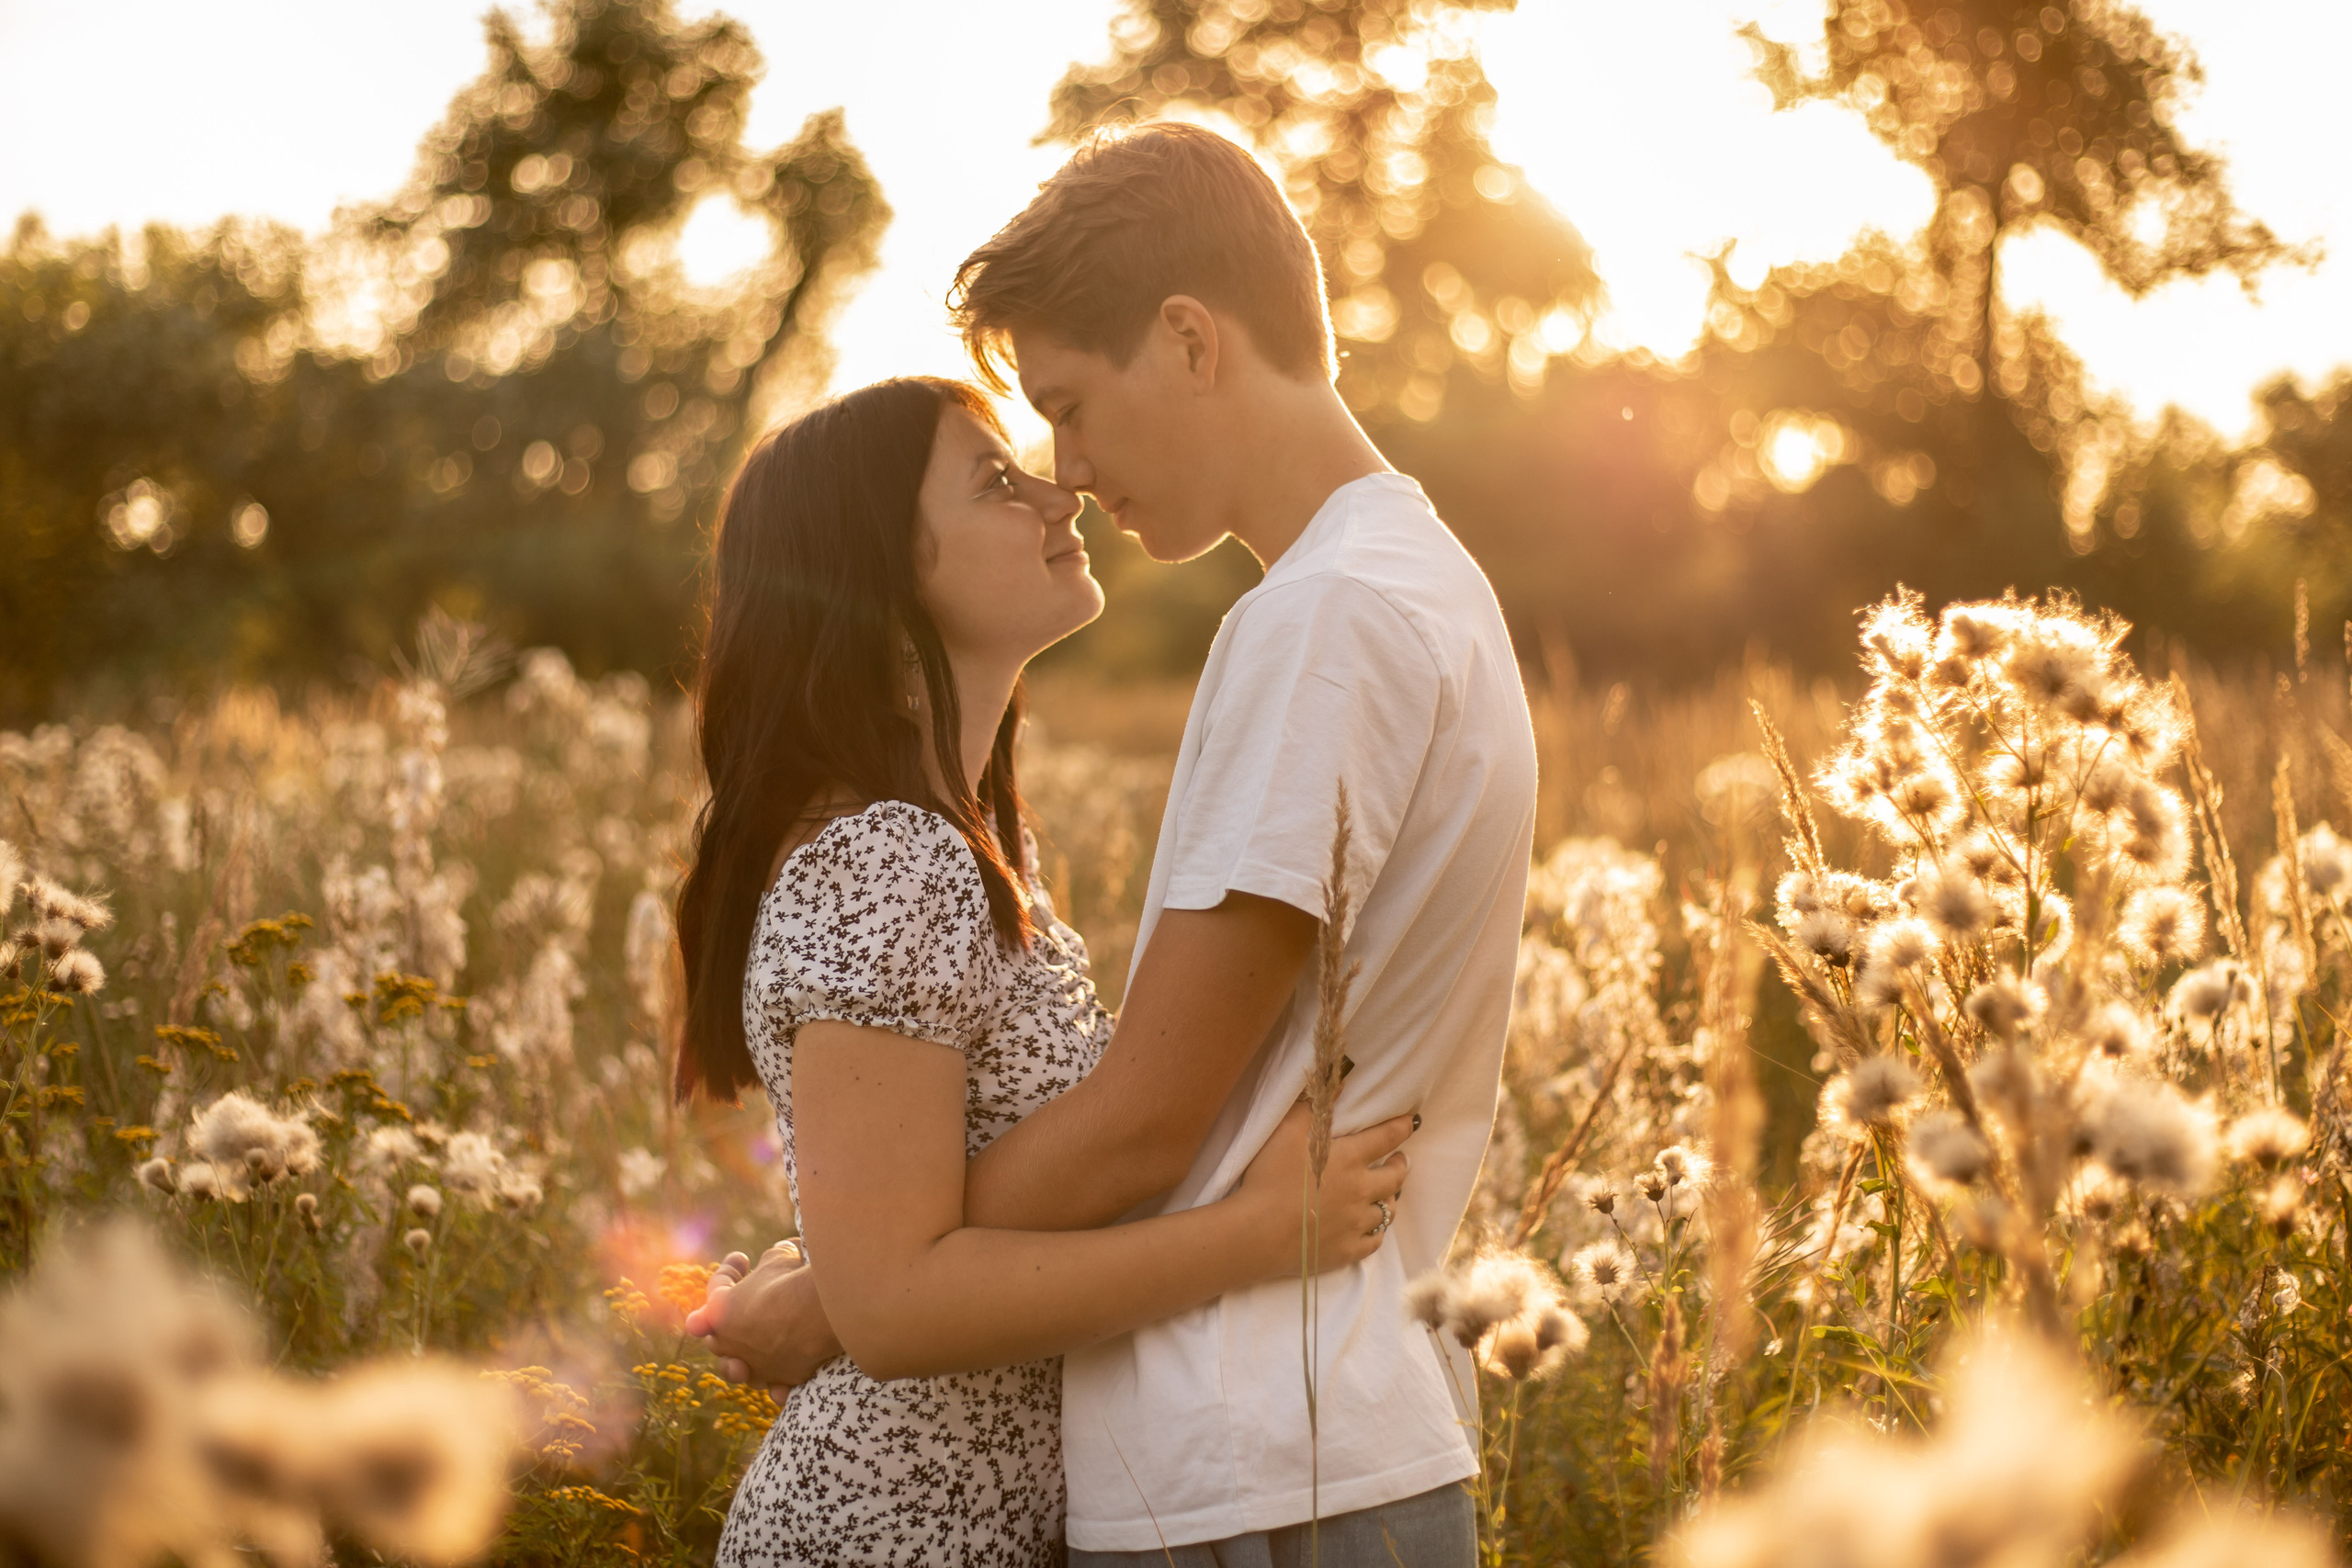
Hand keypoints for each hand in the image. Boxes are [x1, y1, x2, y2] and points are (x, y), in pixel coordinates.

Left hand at [685, 1239, 843, 1394]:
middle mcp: (729, 1344)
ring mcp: (753, 1366)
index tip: (742, 1258)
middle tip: (743, 1307)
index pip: (717, 1286)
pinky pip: (773, 1385)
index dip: (730, 1268)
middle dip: (728, 1322)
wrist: (817, 1313)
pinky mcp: (779, 1379)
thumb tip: (783, 1252)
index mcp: (719, 1311)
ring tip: (752, 1352)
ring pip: (739, 1369)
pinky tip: (780, 1382)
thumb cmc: (790, 1282)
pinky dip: (776, 1383)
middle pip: (718, 1336)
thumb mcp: (778, 1260)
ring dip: (743, 1360)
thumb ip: (772, 1260)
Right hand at [1231, 1102, 1413, 1278]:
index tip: (1411, 1122)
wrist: (1258, 1232)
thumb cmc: (1270, 1176)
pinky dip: (1376, 1232)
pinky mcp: (1346, 1250)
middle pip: (1395, 1177)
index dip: (1401, 1127)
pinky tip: (1372, 1228)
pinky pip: (1373, 1242)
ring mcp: (1355, 1223)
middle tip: (1400, 1159)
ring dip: (1391, 1198)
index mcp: (1349, 1159)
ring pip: (1387, 1211)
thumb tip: (1341, 1079)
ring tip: (1389, 1194)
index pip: (1386, 1138)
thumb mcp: (1288, 1130)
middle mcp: (1360, 1191)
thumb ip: (1314, 1104)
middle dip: (1400, 1165)